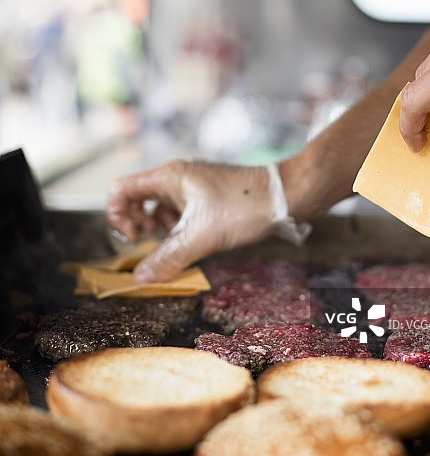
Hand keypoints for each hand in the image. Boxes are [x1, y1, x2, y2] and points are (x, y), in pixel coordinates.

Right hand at [106, 161, 305, 282]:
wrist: (286, 196)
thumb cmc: (246, 207)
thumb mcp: (203, 236)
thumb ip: (169, 258)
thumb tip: (140, 278)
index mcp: (169, 177)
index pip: (121, 189)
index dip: (116, 216)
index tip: (134, 238)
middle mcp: (177, 178)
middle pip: (137, 199)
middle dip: (138, 226)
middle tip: (150, 244)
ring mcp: (192, 187)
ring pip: (160, 209)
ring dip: (161, 231)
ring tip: (178, 245)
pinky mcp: (206, 197)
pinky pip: (180, 213)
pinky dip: (179, 229)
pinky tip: (194, 242)